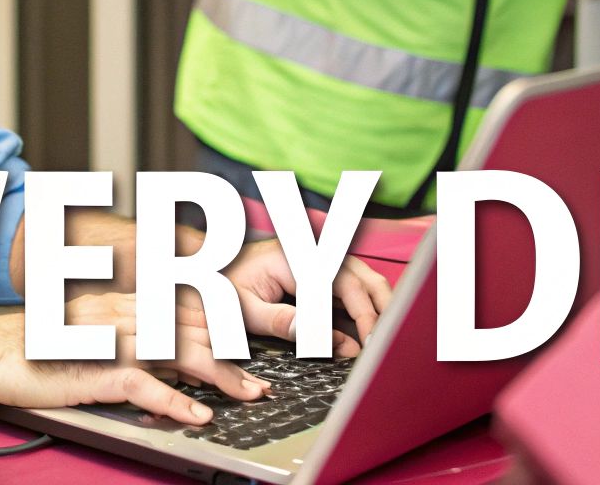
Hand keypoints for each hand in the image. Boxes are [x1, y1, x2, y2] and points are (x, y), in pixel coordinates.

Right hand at [0, 294, 268, 425]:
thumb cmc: (36, 345)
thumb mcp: (93, 334)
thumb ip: (131, 338)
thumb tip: (170, 359)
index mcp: (127, 300)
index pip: (190, 308)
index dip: (228, 327)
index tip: (255, 347)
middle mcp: (127, 312)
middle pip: (197, 328)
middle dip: (237, 353)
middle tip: (264, 380)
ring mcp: (114, 339)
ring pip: (183, 352)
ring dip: (222, 376)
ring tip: (250, 395)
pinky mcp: (97, 369)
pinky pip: (147, 385)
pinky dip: (176, 402)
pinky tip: (198, 415)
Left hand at [217, 239, 392, 356]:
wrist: (214, 268)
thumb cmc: (225, 286)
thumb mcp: (245, 308)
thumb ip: (281, 321)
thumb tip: (312, 334)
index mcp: (296, 258)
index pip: (344, 285)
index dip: (363, 314)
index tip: (369, 343)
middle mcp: (314, 254)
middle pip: (363, 276)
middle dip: (380, 308)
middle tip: (385, 344)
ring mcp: (319, 260)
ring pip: (363, 279)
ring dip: (376, 306)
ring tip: (383, 338)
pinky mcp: (319, 272)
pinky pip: (351, 286)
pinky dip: (363, 305)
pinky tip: (368, 328)